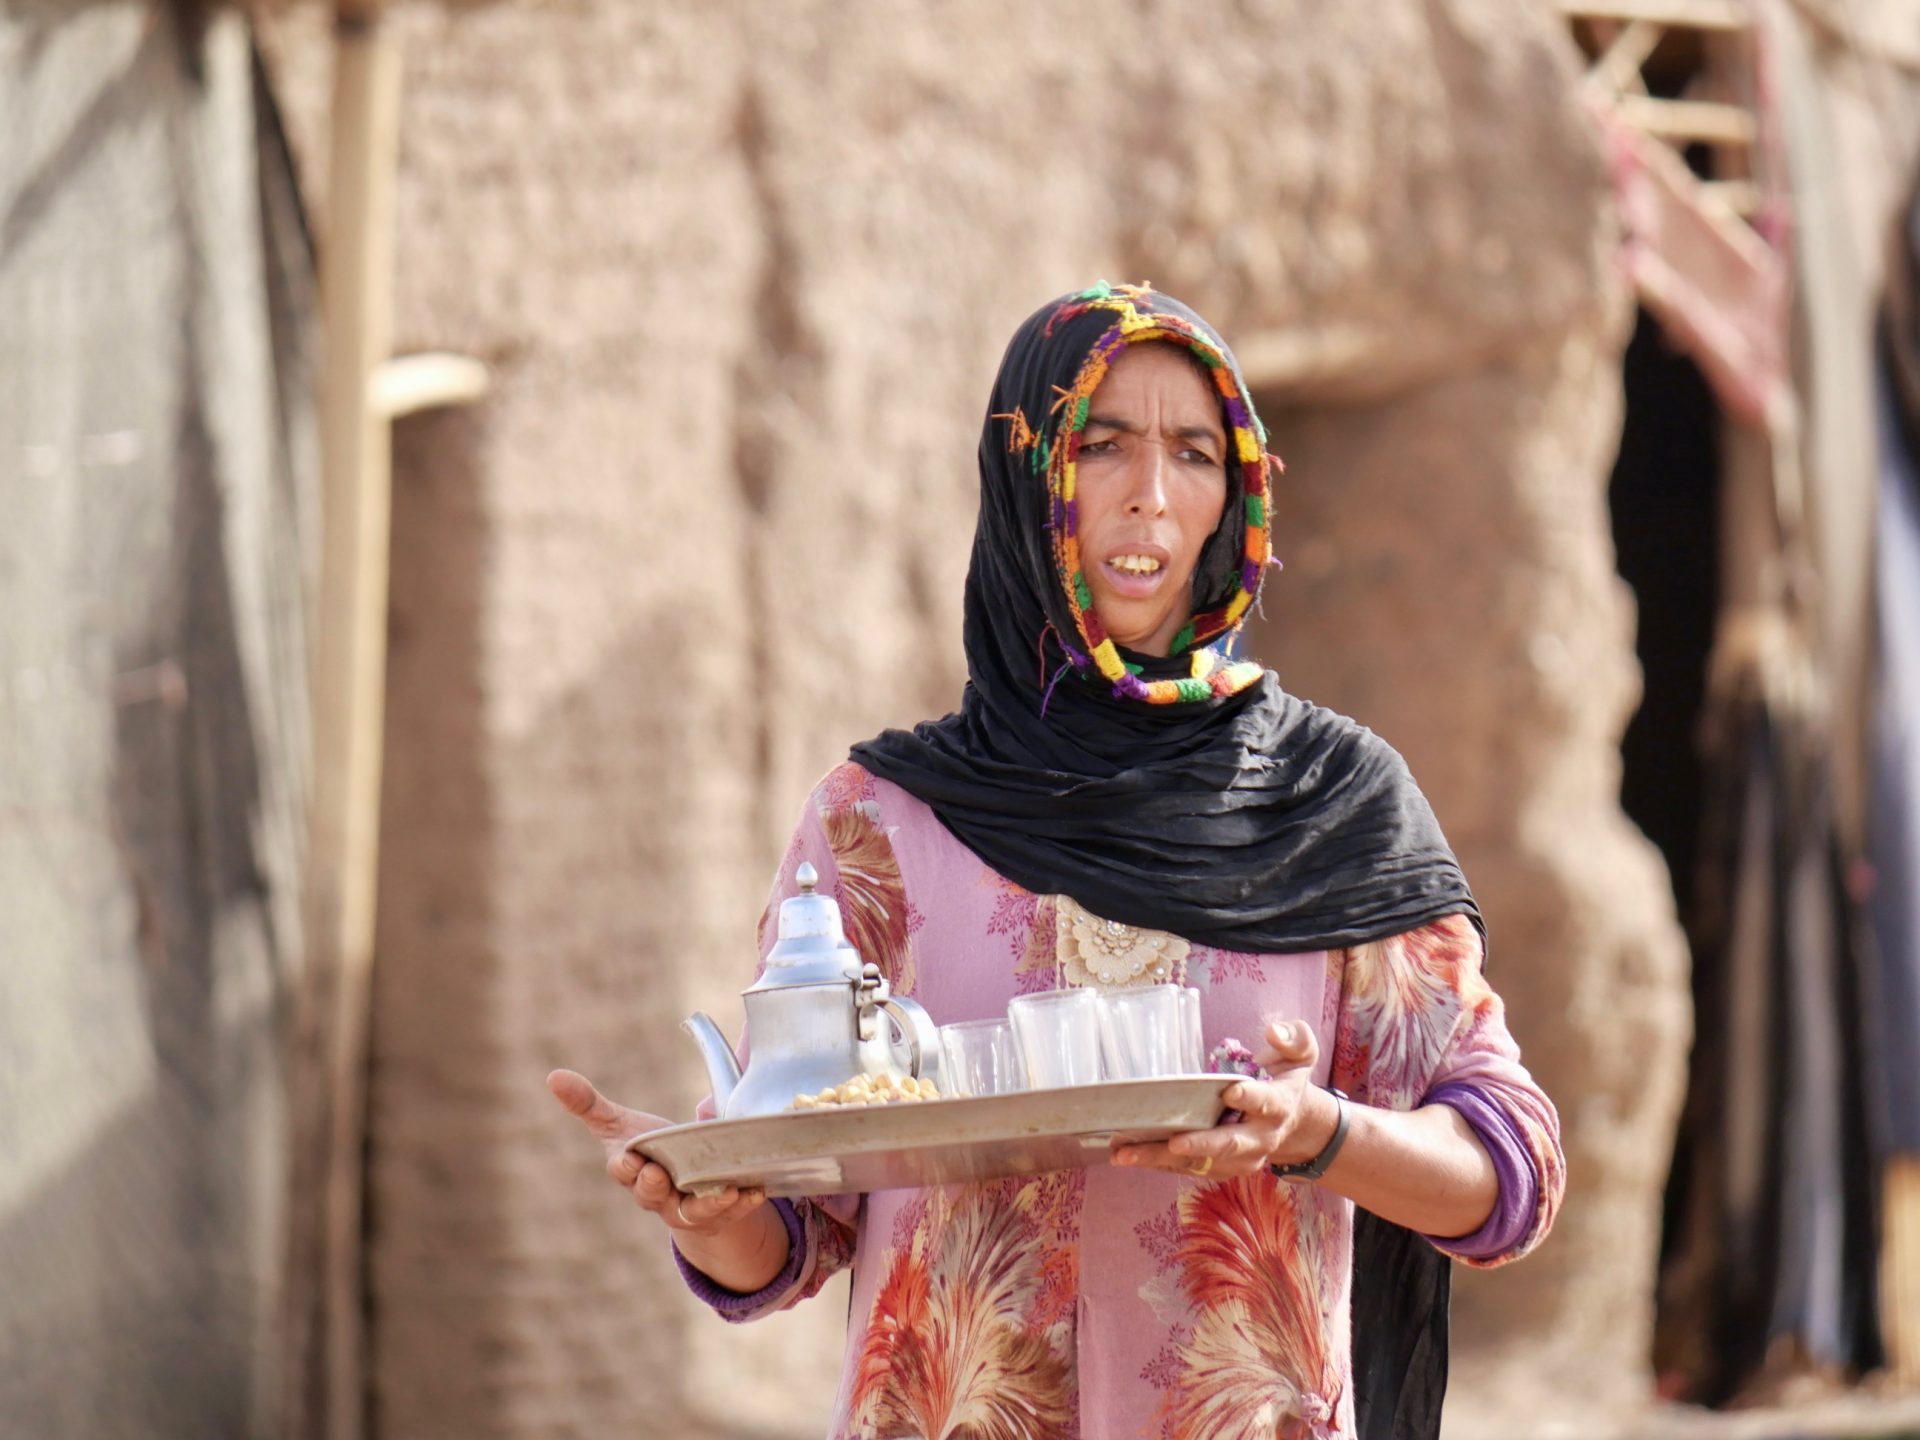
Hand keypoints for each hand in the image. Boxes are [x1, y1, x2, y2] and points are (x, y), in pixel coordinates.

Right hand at [545, 1068, 767, 1235]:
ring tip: (724, 1191)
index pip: (622, 1171)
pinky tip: (756, 1191)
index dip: (625, 1166)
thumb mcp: (619, 1125)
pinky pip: (730, 1214)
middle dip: (655, 1186)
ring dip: (707, 1202)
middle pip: (652, 1196)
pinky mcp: (716, 1215)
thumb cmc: (646, 1149)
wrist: (681, 1182)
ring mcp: (685, 1207)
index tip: (630, 1157)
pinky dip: (743, 1204)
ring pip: (692, 1212)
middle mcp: (656, 1195)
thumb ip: (589, 1103)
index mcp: (631, 1171)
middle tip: (660, 1174)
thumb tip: (554, 1076)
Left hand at [1109, 1019, 1338, 1180]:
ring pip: (1202, 1162)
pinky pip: (1190, 1169)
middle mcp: (1261, 1138)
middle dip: (1200, 1144)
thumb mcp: (1299, 1052)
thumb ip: (1293, 1039)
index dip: (1250, 1097)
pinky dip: (1159, 1164)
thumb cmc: (1285, 1079)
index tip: (1230, 1092)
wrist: (1295, 1124)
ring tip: (1125, 1153)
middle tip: (1172, 1143)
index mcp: (1278, 1105)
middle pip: (1229, 1144)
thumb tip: (1273, 1032)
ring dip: (1162, 1159)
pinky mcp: (1223, 1168)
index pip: (1265, 1101)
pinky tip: (1128, 1155)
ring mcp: (1242, 1158)